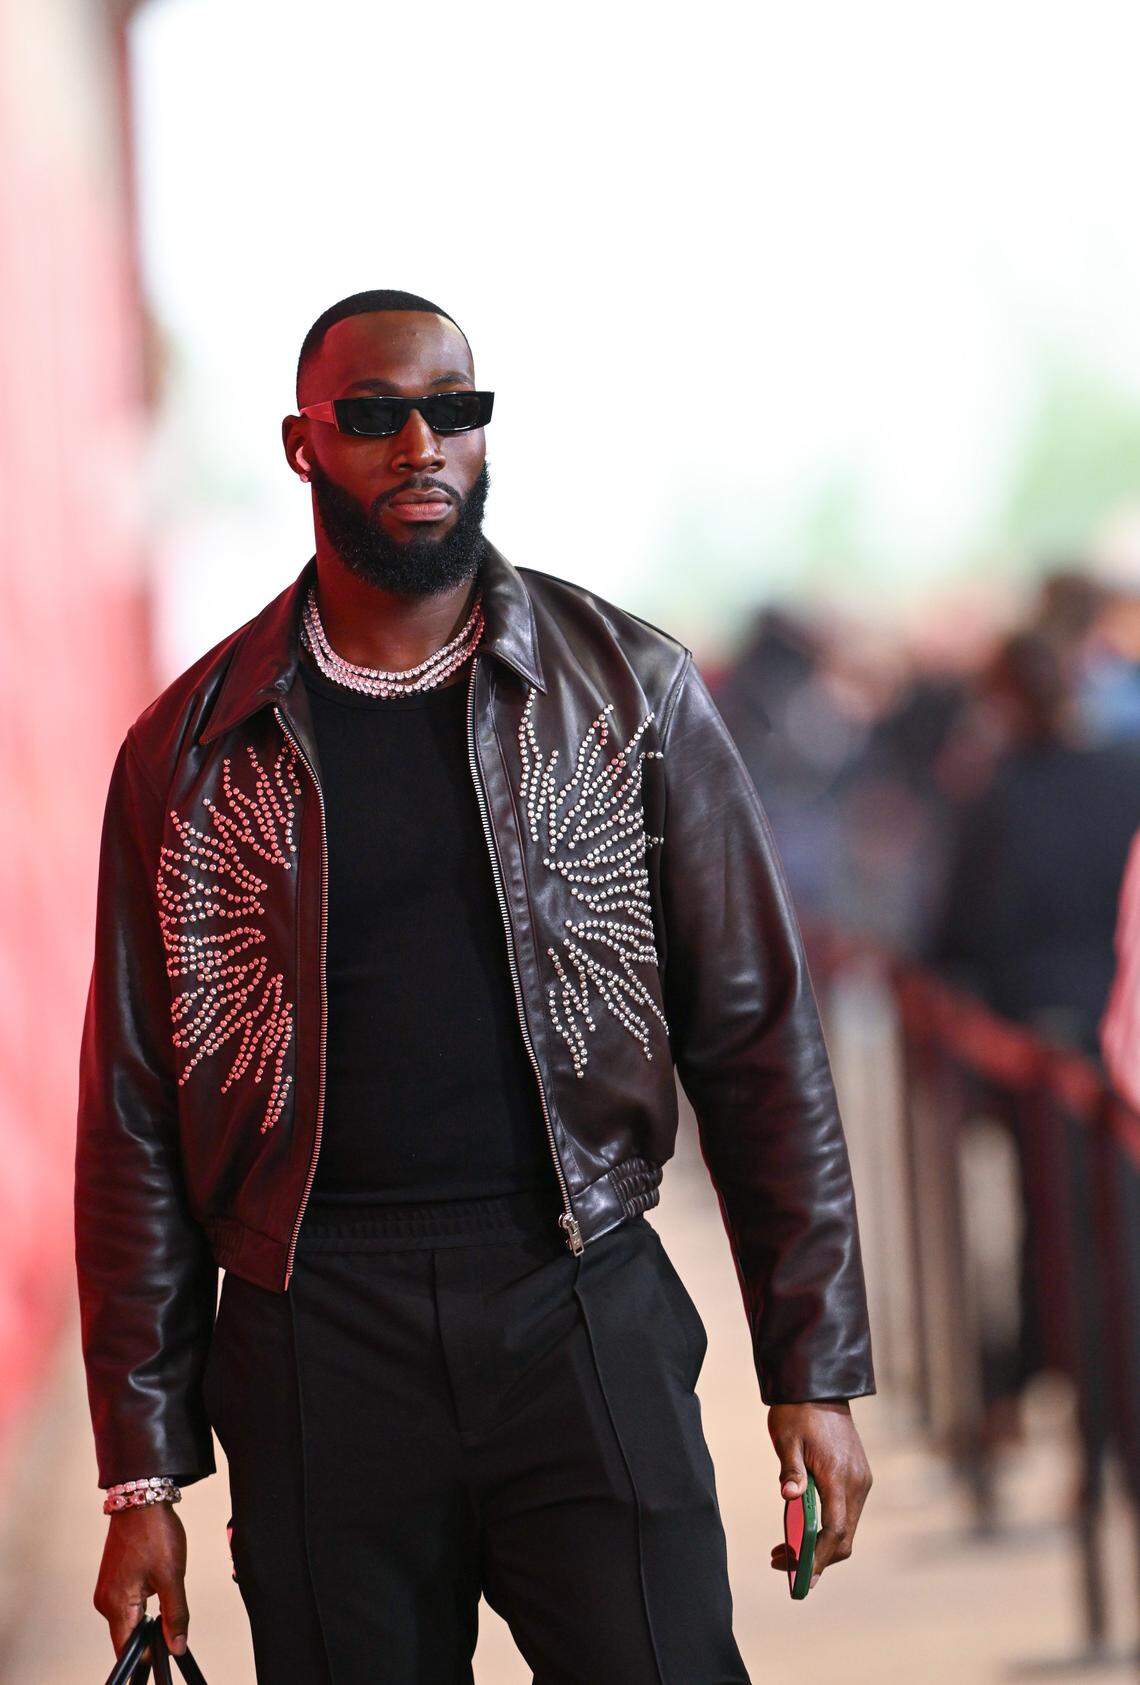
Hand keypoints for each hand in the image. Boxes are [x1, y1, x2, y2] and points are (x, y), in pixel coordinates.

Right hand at [93, 1502, 189, 1661]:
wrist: (142, 1497)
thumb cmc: (154, 1532)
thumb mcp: (172, 1576)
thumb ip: (176, 1615)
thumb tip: (177, 1646)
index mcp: (117, 1604)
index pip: (127, 1648)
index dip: (147, 1654)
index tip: (165, 1652)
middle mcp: (105, 1600)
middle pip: (127, 1635)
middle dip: (150, 1635)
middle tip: (172, 1618)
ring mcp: (107, 1589)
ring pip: (129, 1618)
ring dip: (147, 1617)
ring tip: (165, 1594)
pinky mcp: (112, 1579)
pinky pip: (127, 1603)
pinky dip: (142, 1604)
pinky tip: (157, 1587)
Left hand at [768, 1399, 871, 1589]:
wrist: (819, 1387)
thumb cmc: (798, 1412)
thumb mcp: (787, 1439)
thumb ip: (790, 1470)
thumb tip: (789, 1498)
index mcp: (838, 1475)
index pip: (834, 1530)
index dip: (818, 1557)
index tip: (798, 1576)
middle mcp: (856, 1483)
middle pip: (843, 1537)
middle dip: (815, 1558)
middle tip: (780, 1563)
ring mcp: (860, 1480)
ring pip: (845, 1528)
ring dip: (819, 1544)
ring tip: (784, 1549)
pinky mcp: (858, 1476)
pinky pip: (845, 1513)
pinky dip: (827, 1528)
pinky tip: (802, 1528)